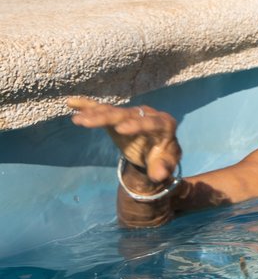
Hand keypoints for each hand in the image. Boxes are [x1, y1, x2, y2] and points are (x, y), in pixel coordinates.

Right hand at [65, 96, 181, 181]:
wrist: (157, 149)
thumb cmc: (163, 155)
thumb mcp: (166, 163)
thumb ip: (163, 167)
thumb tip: (159, 175)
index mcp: (164, 124)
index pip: (150, 123)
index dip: (136, 125)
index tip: (120, 130)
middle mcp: (147, 114)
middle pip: (125, 115)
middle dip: (106, 118)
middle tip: (88, 122)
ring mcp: (131, 113)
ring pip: (111, 112)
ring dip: (93, 114)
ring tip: (78, 120)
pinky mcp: (118, 116)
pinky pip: (102, 109)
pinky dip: (87, 106)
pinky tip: (71, 103)